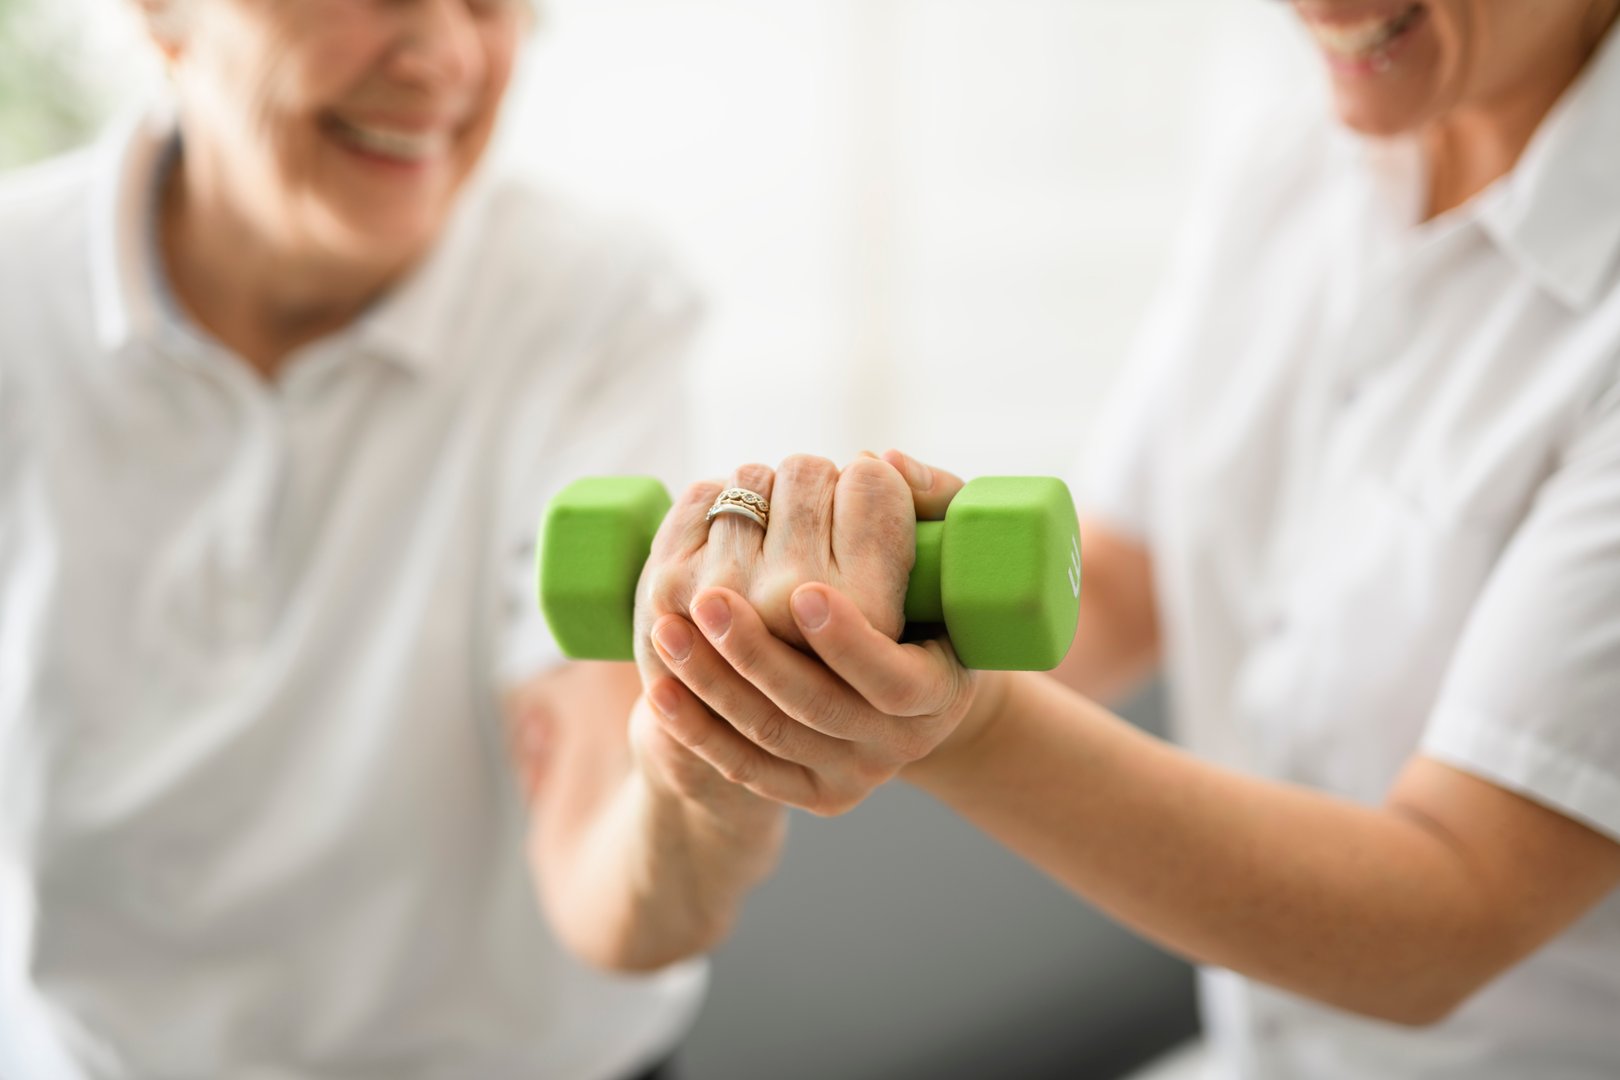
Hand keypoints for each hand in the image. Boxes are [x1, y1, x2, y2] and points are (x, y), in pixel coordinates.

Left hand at [643, 452, 995, 814]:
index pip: (893, 677)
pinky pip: (739, 765)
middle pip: (817, 704)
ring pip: (768, 731)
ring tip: (667, 622)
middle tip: (708, 597)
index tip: (803, 589)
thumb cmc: (928, 600)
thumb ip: (933, 502)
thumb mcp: (950, 556)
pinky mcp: (801, 788)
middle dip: (756, 651)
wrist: (902, 694)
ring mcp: (844, 771)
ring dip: (712, 678)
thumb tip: (885, 463)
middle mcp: (893, 741)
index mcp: (936, 690)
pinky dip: (695, 728)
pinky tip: (659, 688)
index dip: (847, 640)